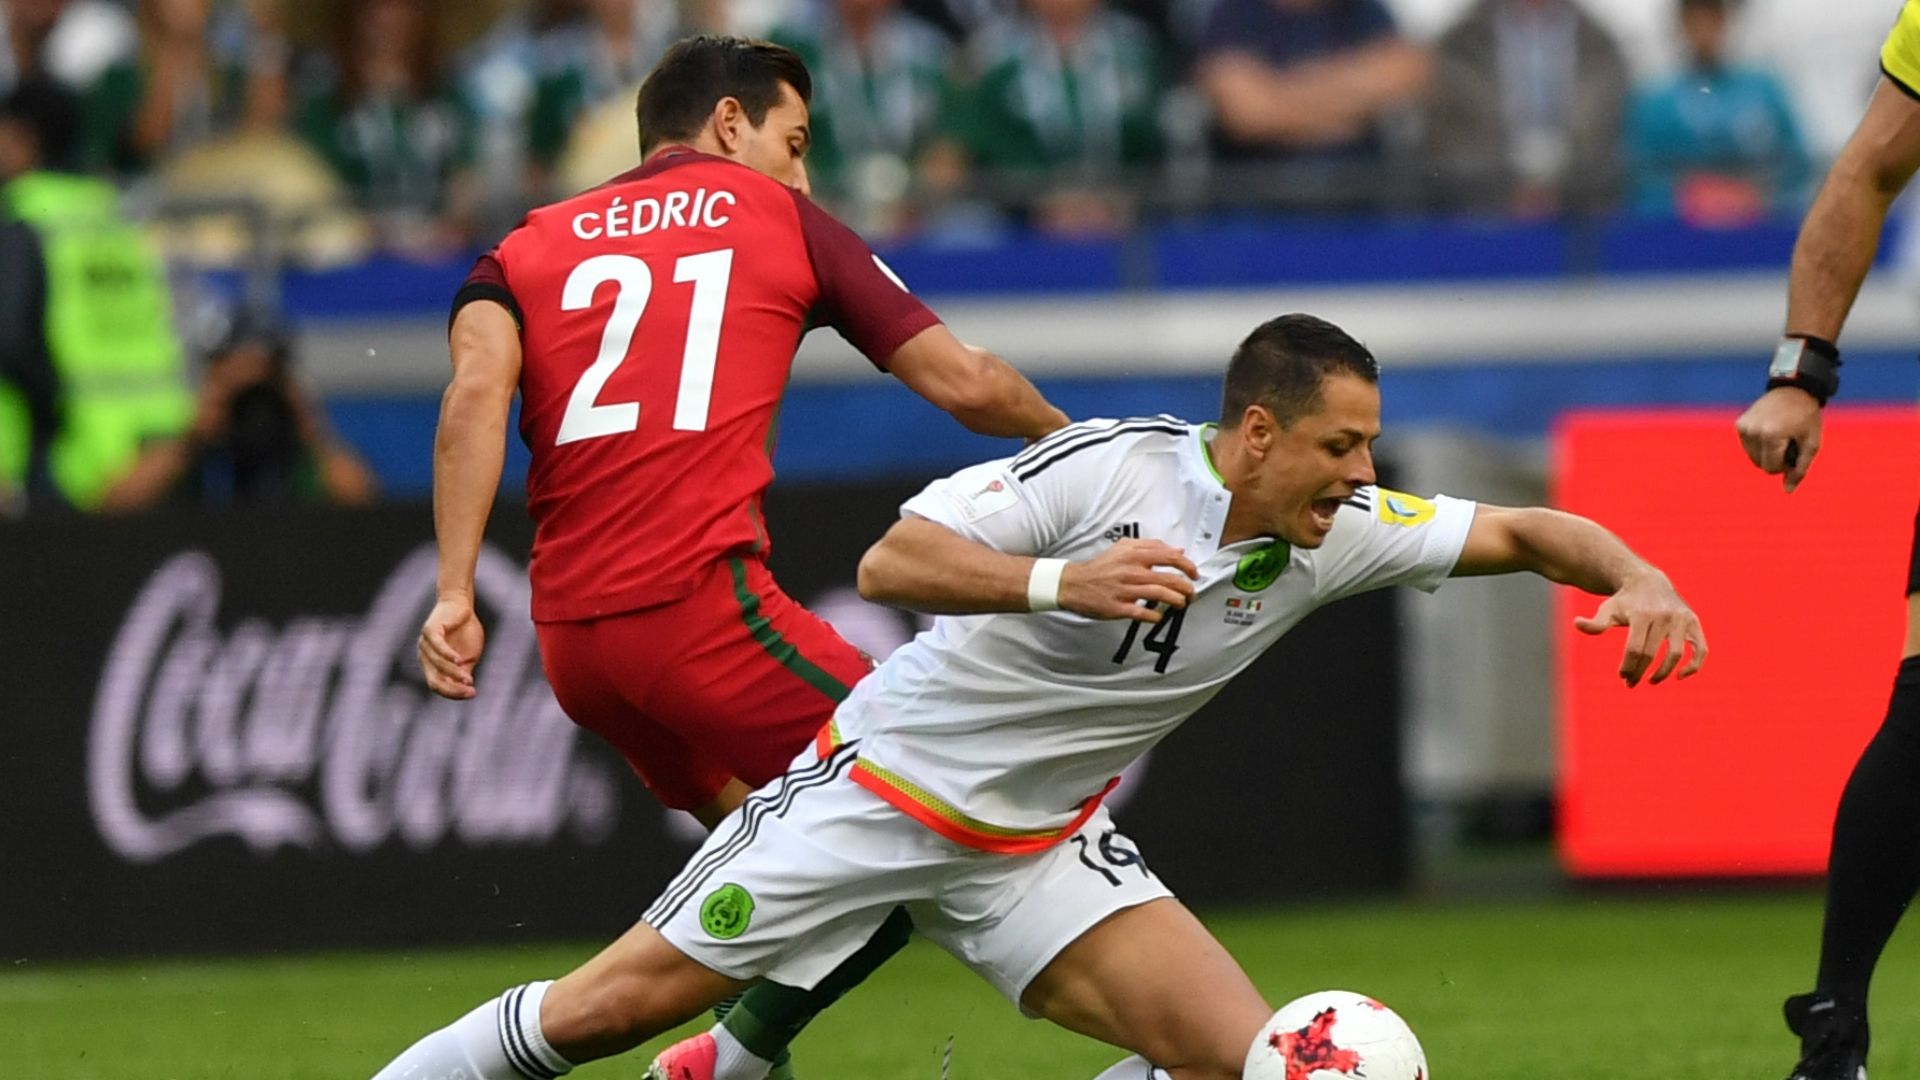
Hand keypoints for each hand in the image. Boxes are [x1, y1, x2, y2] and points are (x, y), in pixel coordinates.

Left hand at [418, 594, 483, 698]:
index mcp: (431, 665)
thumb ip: (463, 671)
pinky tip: (459, 661)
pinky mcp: (430, 631)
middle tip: (470, 691)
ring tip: (469, 679)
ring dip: (454, 674)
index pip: (439, 686)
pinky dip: (448, 656)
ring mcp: (425, 644)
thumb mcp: (468, 655)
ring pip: (438, 665)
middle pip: (434, 681)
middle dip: (452, 690)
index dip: (455, 693)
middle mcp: (424, 657)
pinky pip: (437, 647)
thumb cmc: (465, 630)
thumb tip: (464, 689)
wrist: (461, 604)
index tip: (473, 694)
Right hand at [1059, 540, 1199, 622]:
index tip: (1193, 574)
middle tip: (1191, 593)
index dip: (1187, 566)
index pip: (1170, 557)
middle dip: (1186, 588)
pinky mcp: (1118, 607)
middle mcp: (1131, 571)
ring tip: (1181, 604)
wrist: (1073, 583)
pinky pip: (1143, 612)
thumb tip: (1177, 550)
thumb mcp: (1123, 548)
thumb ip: (1150, 546)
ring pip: (1160, 594)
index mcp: (1134, 555)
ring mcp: (1125, 590)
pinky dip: (1155, 615)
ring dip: (1176, 601)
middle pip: (1169, 578)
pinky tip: (1159, 616)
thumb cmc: (1100, 567)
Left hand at [1573, 571, 1706, 686]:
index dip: (1628, 666)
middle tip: (1631, 682)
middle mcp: (1664, 616)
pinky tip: (1680, 676)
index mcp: (1642, 615)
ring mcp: (1681, 619)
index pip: (1635, 649)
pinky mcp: (1693, 622)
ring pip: (1676, 655)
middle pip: (1651, 654)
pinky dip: (1694, 665)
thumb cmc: (1624, 601)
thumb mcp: (1608, 609)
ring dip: (1663, 673)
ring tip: (1652, 681)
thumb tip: (1577, 623)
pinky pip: (1700, 649)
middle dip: (1640, 672)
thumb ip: (1596, 623)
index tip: (1622, 676)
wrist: (1648, 582)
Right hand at [1735, 385, 1822, 492]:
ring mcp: (1744, 427)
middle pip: (1760, 464)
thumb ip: (1800, 469)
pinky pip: (1747, 446)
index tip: (1795, 450)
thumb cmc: (1806, 418)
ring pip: (1752, 457)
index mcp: (1772, 436)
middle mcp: (1754, 431)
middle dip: (1774, 459)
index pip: (1771, 469)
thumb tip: (1787, 491)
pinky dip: (1758, 443)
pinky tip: (1769, 429)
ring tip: (1779, 435)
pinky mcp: (1739, 424)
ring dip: (1765, 452)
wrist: (1794, 390)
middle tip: (1788, 441)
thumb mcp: (1811, 444)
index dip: (1785, 465)